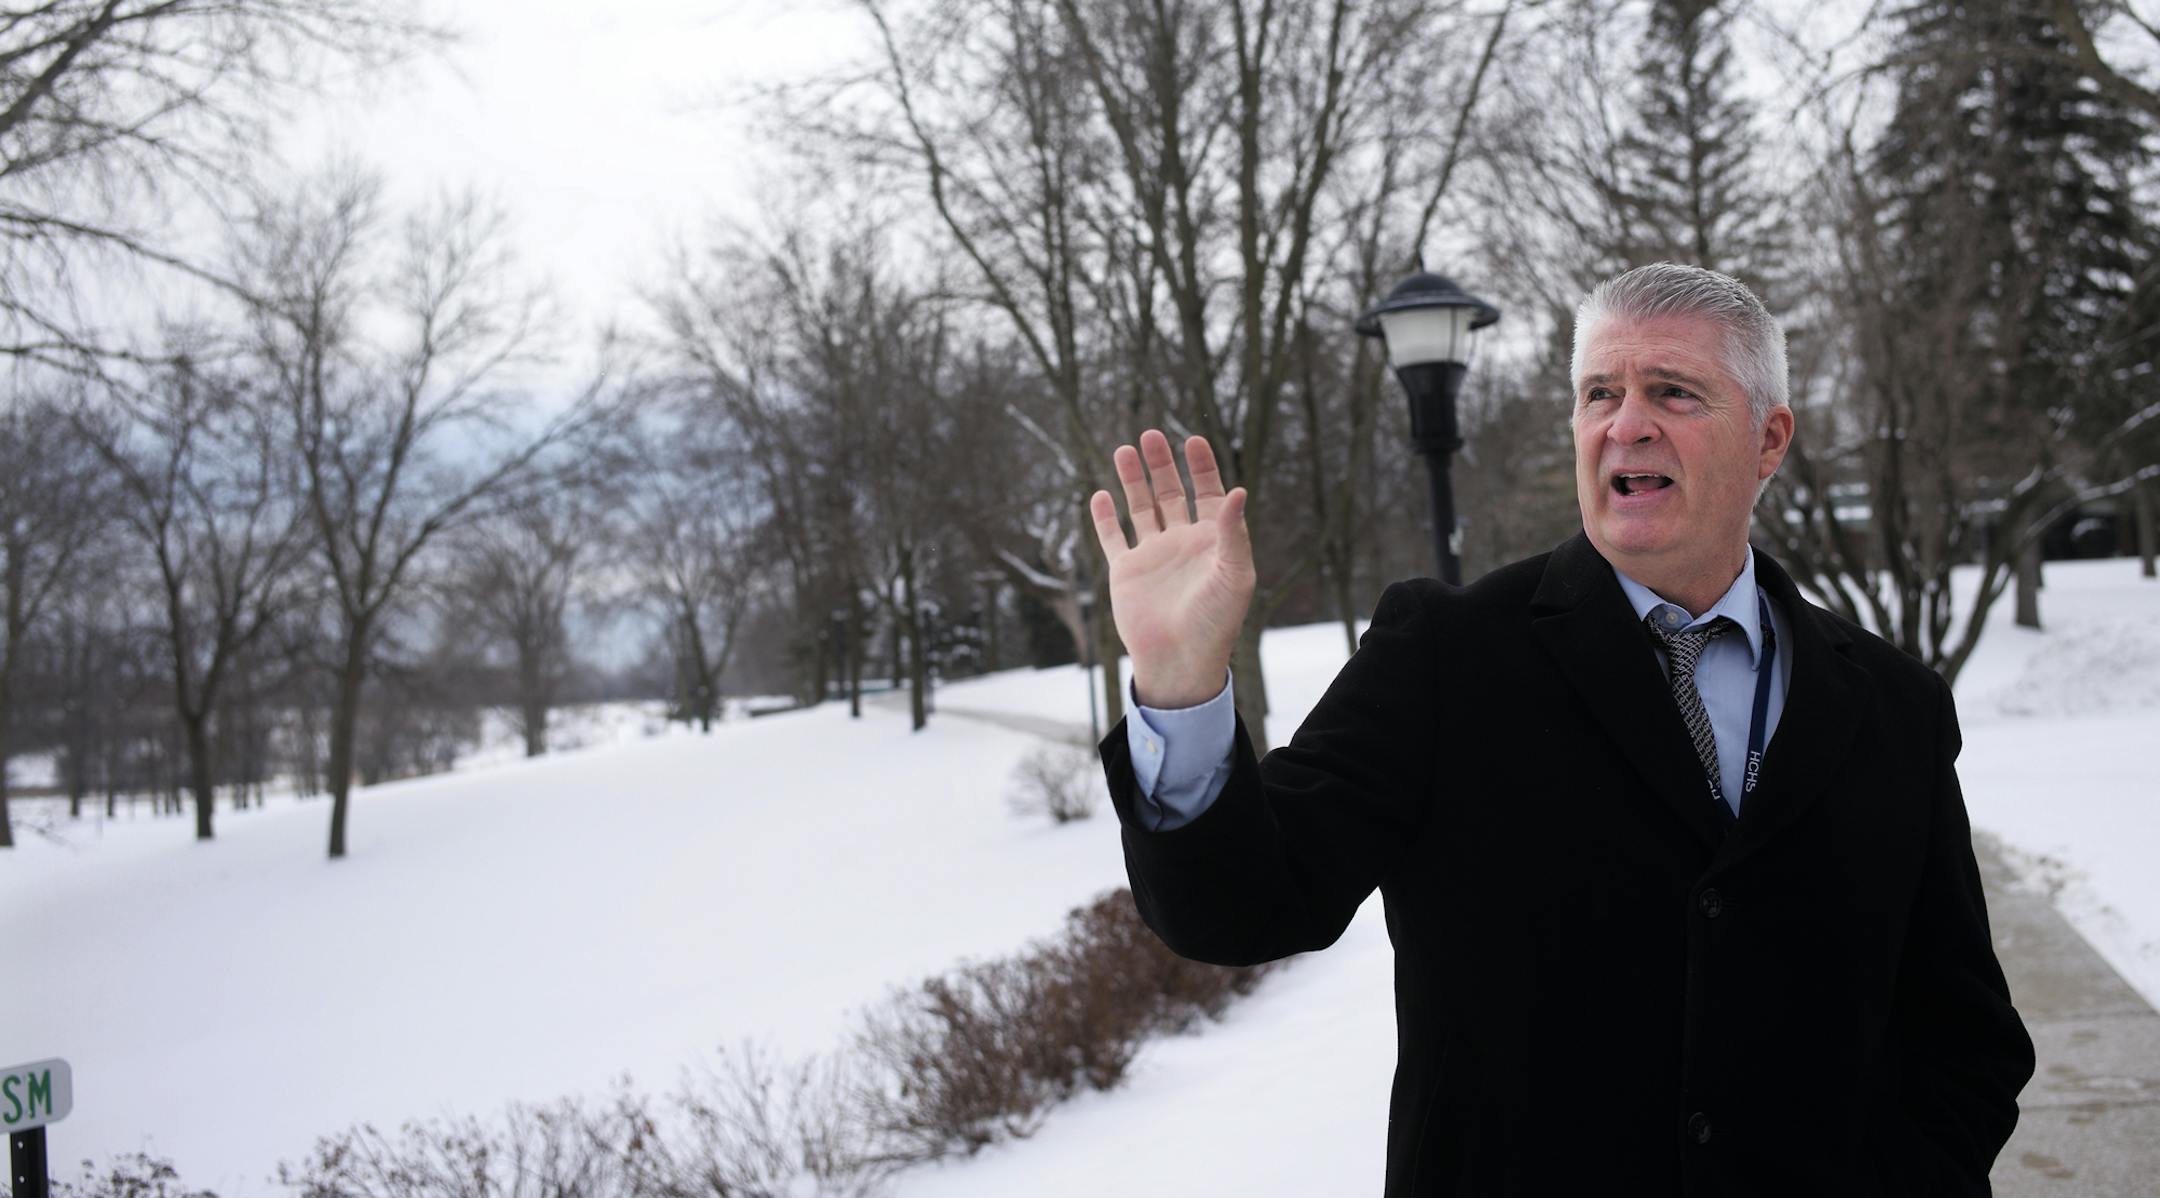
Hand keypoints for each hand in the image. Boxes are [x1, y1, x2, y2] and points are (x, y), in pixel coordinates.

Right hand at [1089, 429, 1253, 708]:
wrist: (1180, 660)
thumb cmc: (1216, 621)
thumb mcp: (1234, 574)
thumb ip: (1232, 531)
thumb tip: (1238, 489)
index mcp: (1212, 541)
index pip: (1207, 493)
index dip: (1201, 466)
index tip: (1193, 439)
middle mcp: (1181, 543)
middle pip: (1170, 493)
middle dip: (1161, 464)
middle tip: (1151, 434)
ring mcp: (1153, 556)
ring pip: (1140, 508)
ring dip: (1133, 480)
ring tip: (1124, 449)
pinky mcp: (1126, 572)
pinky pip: (1113, 538)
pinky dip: (1105, 517)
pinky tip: (1100, 495)